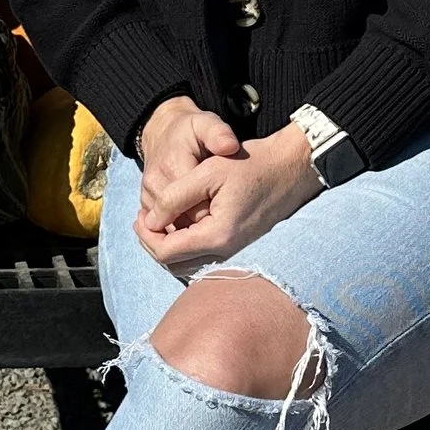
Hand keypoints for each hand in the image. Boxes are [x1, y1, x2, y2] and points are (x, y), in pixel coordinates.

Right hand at [134, 95, 241, 230]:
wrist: (161, 131)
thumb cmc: (190, 130)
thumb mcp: (206, 124)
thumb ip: (219, 134)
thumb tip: (230, 147)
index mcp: (173, 167)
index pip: (197, 205)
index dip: (216, 214)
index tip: (232, 212)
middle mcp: (156, 185)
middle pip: (183, 221)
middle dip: (204, 226)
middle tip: (225, 223)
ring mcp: (148, 196)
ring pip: (172, 227)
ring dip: (191, 231)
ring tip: (213, 227)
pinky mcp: (146, 204)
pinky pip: (163, 227)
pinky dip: (180, 230)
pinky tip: (199, 227)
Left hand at [135, 119, 321, 270]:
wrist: (291, 168)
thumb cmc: (251, 164)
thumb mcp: (208, 172)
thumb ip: (175, 198)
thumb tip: (150, 221)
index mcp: (217, 236)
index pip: (166, 252)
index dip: (145, 236)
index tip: (138, 216)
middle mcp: (227, 253)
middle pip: (174, 264)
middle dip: (153, 244)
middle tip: (143, 220)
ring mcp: (236, 254)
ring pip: (188, 265)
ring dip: (169, 246)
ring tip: (159, 221)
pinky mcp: (241, 249)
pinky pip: (204, 258)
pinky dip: (186, 246)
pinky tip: (181, 224)